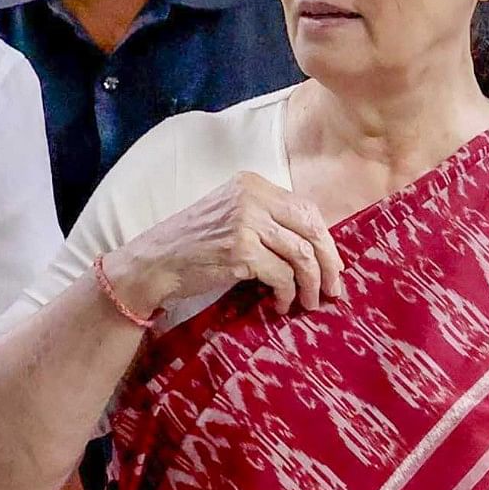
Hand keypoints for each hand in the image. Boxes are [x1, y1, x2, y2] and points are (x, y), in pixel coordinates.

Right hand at [114, 172, 341, 318]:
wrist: (155, 263)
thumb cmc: (195, 245)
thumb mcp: (233, 217)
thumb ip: (269, 221)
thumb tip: (316, 248)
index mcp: (253, 184)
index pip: (306, 209)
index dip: (325, 240)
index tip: (332, 265)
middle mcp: (252, 197)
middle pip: (311, 229)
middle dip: (328, 263)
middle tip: (333, 288)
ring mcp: (246, 223)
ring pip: (302, 255)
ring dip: (311, 284)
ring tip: (309, 303)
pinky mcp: (241, 251)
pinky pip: (282, 276)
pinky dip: (288, 294)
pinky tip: (282, 304)